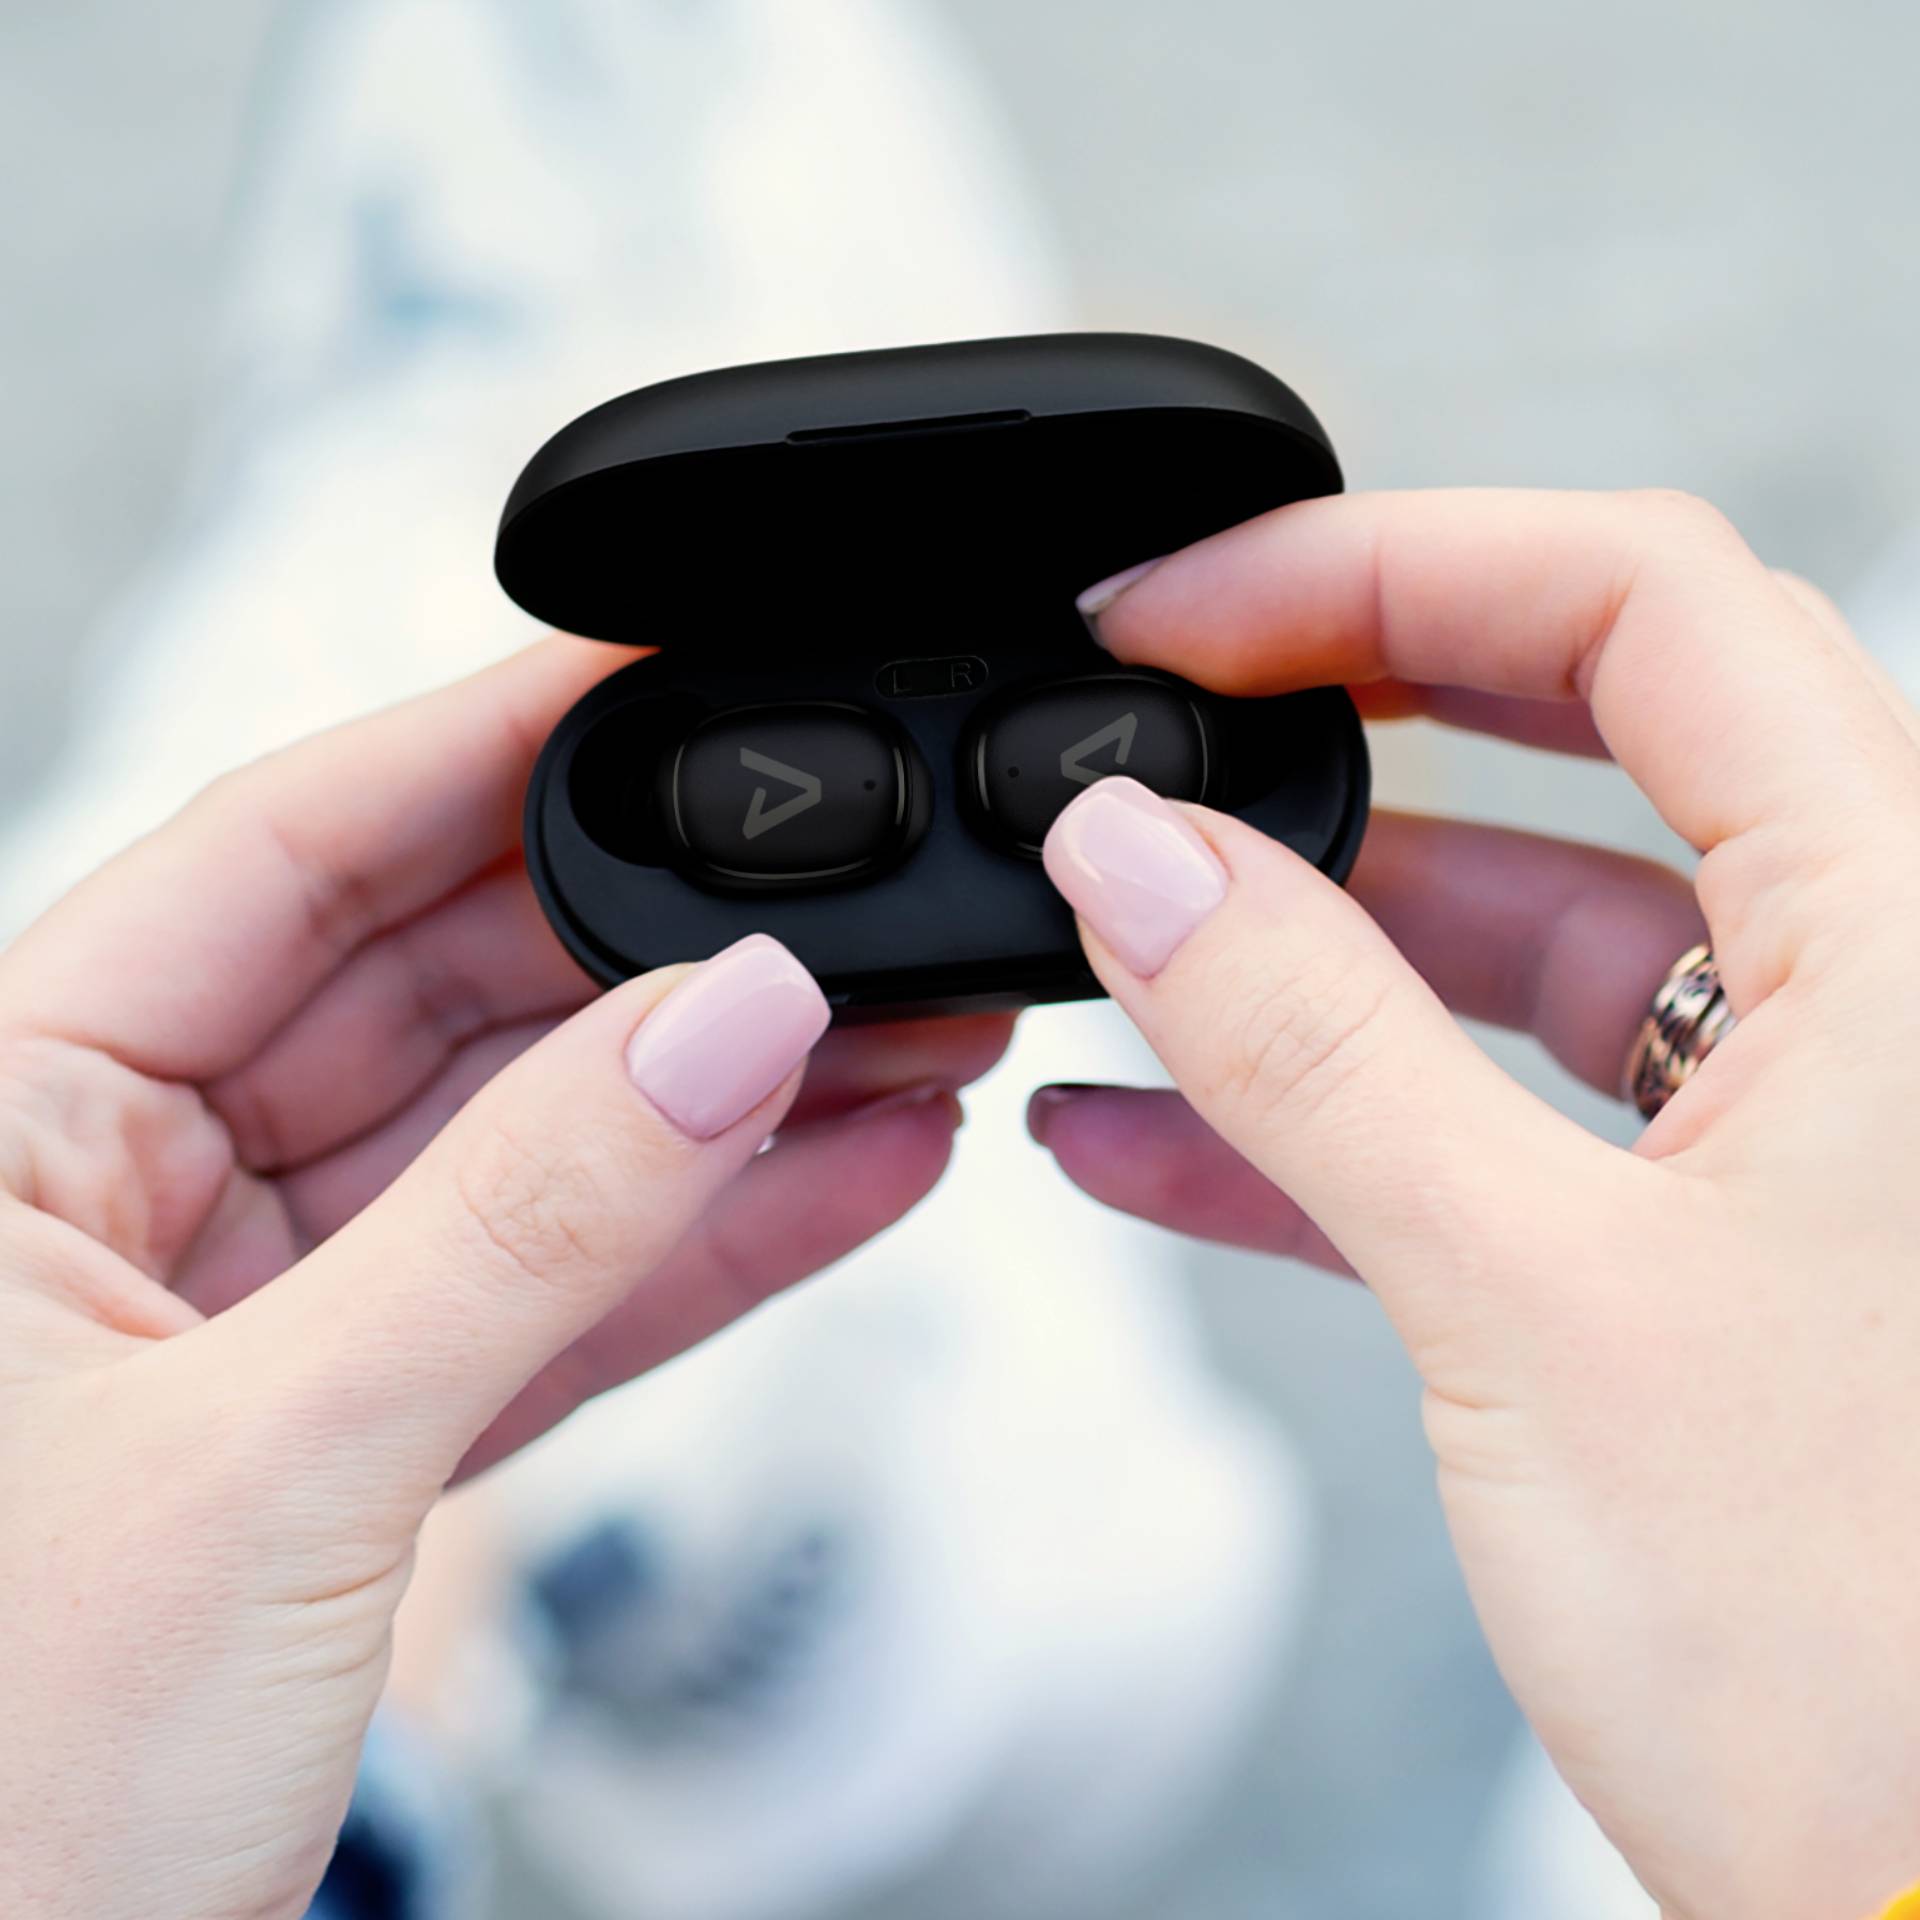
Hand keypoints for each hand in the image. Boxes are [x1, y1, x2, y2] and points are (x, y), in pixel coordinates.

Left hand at [0, 638, 1009, 1919]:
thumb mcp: (272, 1466)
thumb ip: (523, 1226)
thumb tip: (723, 1027)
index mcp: (1, 1119)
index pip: (275, 855)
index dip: (475, 746)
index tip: (648, 670)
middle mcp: (120, 1185)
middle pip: (432, 987)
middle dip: (656, 951)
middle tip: (841, 899)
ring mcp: (256, 1304)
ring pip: (520, 1146)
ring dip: (721, 1100)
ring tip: (908, 1035)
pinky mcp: (359, 1422)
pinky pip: (551, 1292)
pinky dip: (702, 1246)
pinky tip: (851, 1173)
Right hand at [1030, 490, 1919, 1919]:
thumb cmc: (1883, 1677)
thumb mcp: (1533, 1307)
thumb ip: (1315, 1051)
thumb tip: (1143, 861)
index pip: (1650, 607)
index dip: (1396, 563)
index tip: (1195, 611)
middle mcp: (1886, 993)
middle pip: (1590, 736)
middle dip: (1349, 719)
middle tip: (1162, 715)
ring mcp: (1796, 1118)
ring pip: (1526, 941)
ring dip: (1310, 952)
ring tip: (1119, 957)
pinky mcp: (1715, 1239)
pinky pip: (1503, 1111)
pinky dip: (1332, 1115)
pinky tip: (1151, 1138)